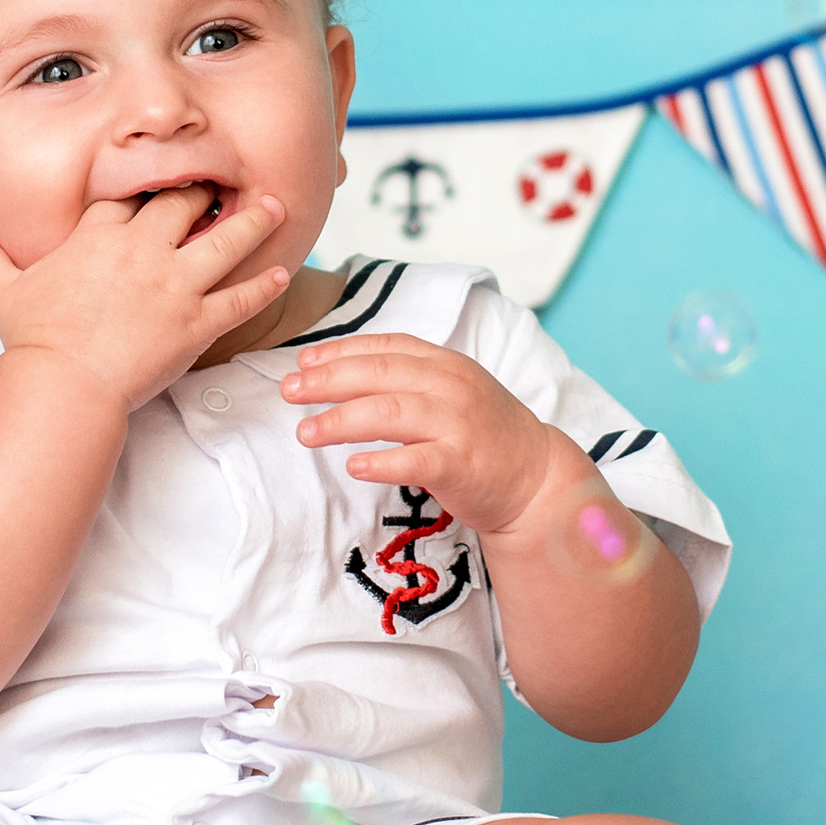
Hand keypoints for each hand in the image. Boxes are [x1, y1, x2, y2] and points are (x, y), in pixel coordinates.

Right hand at [0, 188, 289, 411]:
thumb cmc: (33, 340)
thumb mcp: (0, 290)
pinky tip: (282, 273)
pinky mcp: (197, 322)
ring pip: (227, 240)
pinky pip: (242, 299)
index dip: (149, 184)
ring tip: (275, 207)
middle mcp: (143, 250)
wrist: (64, 384)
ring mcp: (176, 285)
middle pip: (185, 203)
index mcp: (100, 235)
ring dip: (255, 222)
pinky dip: (265, 286)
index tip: (164, 177)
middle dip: (205, 188)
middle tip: (224, 181)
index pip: (131, 195)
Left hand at [280, 333, 578, 536]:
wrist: (536, 477)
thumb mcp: (449, 392)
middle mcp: (451, 386)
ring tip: (305, 432)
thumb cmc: (483, 434)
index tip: (303, 360)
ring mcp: (458, 424)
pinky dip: (381, 462)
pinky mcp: (462, 464)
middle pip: (378, 374)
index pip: (385, 347)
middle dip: (327, 380)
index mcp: (445, 363)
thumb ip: (406, 380)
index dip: (340, 351)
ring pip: (389, 412)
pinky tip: (353, 465)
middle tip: (289, 391)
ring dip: (340, 420)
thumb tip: (338, 373)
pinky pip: (415, 460)